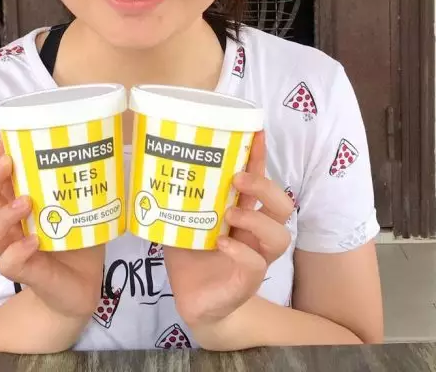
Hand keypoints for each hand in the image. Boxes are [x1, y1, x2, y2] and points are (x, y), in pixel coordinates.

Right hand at [0, 141, 104, 319]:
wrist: (83, 285)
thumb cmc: (79, 240)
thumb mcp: (81, 207)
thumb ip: (79, 186)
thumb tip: (92, 148)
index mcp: (20, 206)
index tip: (5, 140)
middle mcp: (12, 227)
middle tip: (8, 163)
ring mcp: (15, 250)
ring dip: (3, 216)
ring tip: (25, 203)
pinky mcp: (26, 274)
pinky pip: (9, 263)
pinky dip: (17, 252)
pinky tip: (33, 241)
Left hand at [164, 131, 292, 326]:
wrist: (194, 302)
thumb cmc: (190, 256)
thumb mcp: (180, 221)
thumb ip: (175, 199)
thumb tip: (153, 165)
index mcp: (243, 213)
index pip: (259, 182)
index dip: (260, 158)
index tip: (255, 134)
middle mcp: (255, 234)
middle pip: (282, 205)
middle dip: (264, 187)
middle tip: (237, 179)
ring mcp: (255, 258)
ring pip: (279, 236)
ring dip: (255, 220)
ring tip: (230, 215)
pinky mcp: (246, 282)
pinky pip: (257, 265)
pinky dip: (241, 252)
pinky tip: (222, 244)